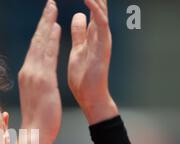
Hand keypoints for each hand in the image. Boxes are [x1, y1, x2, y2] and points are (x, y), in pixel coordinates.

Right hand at [13, 0, 61, 143]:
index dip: (41, 33)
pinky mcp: (43, 80)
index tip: (47, 20)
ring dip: (47, 24)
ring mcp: (34, 75)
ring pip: (40, 44)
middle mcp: (28, 72)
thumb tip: (39, 80)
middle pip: (36, 42)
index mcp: (28, 76)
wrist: (35, 133)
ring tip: (52, 8)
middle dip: (43, 22)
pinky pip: (47, 55)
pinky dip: (51, 39)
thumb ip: (37, 85)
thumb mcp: (37, 98)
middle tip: (50, 5)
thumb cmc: (37, 120)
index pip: (35, 50)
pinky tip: (56, 27)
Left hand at [68, 0, 118, 124]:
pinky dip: (96, 10)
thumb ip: (80, 32)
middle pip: (98, 4)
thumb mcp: (79, 49)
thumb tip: (77, 16)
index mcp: (92, 33)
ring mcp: (103, 39)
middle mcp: (99, 33)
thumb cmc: (84, 76)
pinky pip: (101, 24)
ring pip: (101, 10)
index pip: (90, 6)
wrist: (90, 98)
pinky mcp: (103, 47)